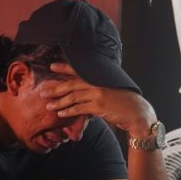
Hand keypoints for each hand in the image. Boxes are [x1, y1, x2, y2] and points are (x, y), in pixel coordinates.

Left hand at [40, 63, 156, 136]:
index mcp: (99, 77)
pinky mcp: (99, 106)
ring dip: (59, 102)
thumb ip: (98, 87)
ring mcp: (98, 94)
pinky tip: (60, 113)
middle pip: (71, 84)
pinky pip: (79, 108)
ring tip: (49, 105)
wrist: (137, 113)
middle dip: (56, 88)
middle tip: (43, 91)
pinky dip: (68, 111)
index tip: (51, 66)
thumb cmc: (124, 102)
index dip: (64, 67)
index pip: (79, 70)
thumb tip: (85, 89)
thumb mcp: (112, 89)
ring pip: (73, 97)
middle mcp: (97, 83)